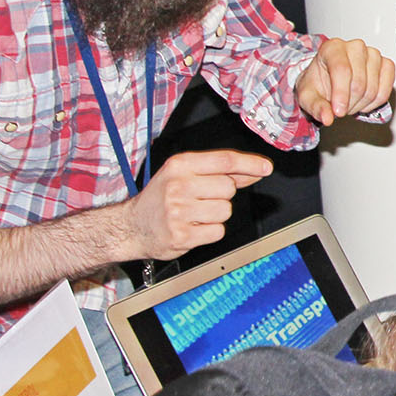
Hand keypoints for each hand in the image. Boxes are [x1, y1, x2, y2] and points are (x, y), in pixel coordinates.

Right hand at [131, 150, 270, 258]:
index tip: (266, 168)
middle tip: (201, 199)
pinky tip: (192, 227)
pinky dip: (210, 232)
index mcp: (180, 166)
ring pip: (225, 211)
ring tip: (195, 214)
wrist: (130, 226)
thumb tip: (256, 169)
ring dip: (216, 215)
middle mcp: (178, 186)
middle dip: (222, 196)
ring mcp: (179, 212)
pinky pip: (217, 231)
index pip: (224, 160)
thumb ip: (220, 172)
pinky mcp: (181, 235)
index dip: (250, 164)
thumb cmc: (160, 198)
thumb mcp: (184, 175)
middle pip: (229, 188)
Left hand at [298, 38, 395, 124]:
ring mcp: (374, 55)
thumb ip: (316, 107)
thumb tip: (327, 118)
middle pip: (358, 83)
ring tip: (349, 102)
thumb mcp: (307, 96)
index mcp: (333, 48)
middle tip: (340, 107)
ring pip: (372, 90)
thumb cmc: (319, 83)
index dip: (341, 94)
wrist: (329, 79)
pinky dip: (374, 103)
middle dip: (349, 103)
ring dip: (360, 105)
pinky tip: (363, 101)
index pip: (342, 69)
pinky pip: (385, 91)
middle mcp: (355, 47)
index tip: (338, 111)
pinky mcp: (387, 65)